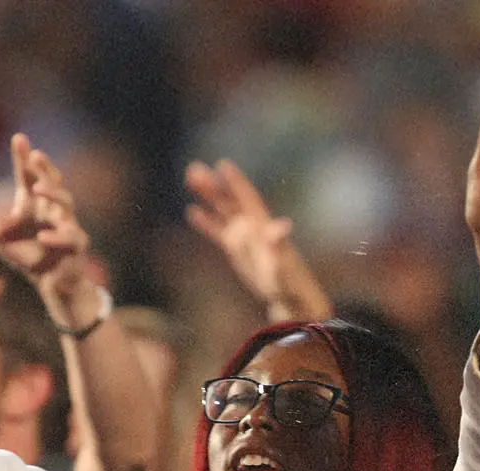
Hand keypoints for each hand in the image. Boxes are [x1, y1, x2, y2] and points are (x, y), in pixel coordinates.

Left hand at [0, 133, 99, 329]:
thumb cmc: (26, 251)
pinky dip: (58, 237)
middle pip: (51, 182)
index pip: (28, 175)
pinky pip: (70, 238)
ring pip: (66, 203)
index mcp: (33, 201)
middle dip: (45, 168)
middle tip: (36, 154)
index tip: (19, 138)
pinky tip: (44, 238)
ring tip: (38, 187)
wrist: (51, 279)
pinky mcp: (74, 246)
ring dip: (54, 194)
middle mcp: (51, 208)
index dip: (23, 158)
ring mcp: (65, 224)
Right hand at [184, 159, 331, 321]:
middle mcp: (253, 227)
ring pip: (223, 212)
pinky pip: (219, 233)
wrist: (289, 298)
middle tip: (193, 169)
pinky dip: (206, 222)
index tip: (222, 164)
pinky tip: (192, 211)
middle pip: (230, 201)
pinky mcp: (237, 251)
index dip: (235, 182)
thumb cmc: (289, 284)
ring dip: (207, 196)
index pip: (247, 199)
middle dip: (213, 185)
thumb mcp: (282, 266)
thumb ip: (278, 247)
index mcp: (263, 226)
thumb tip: (278, 226)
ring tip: (190, 178)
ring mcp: (245, 238)